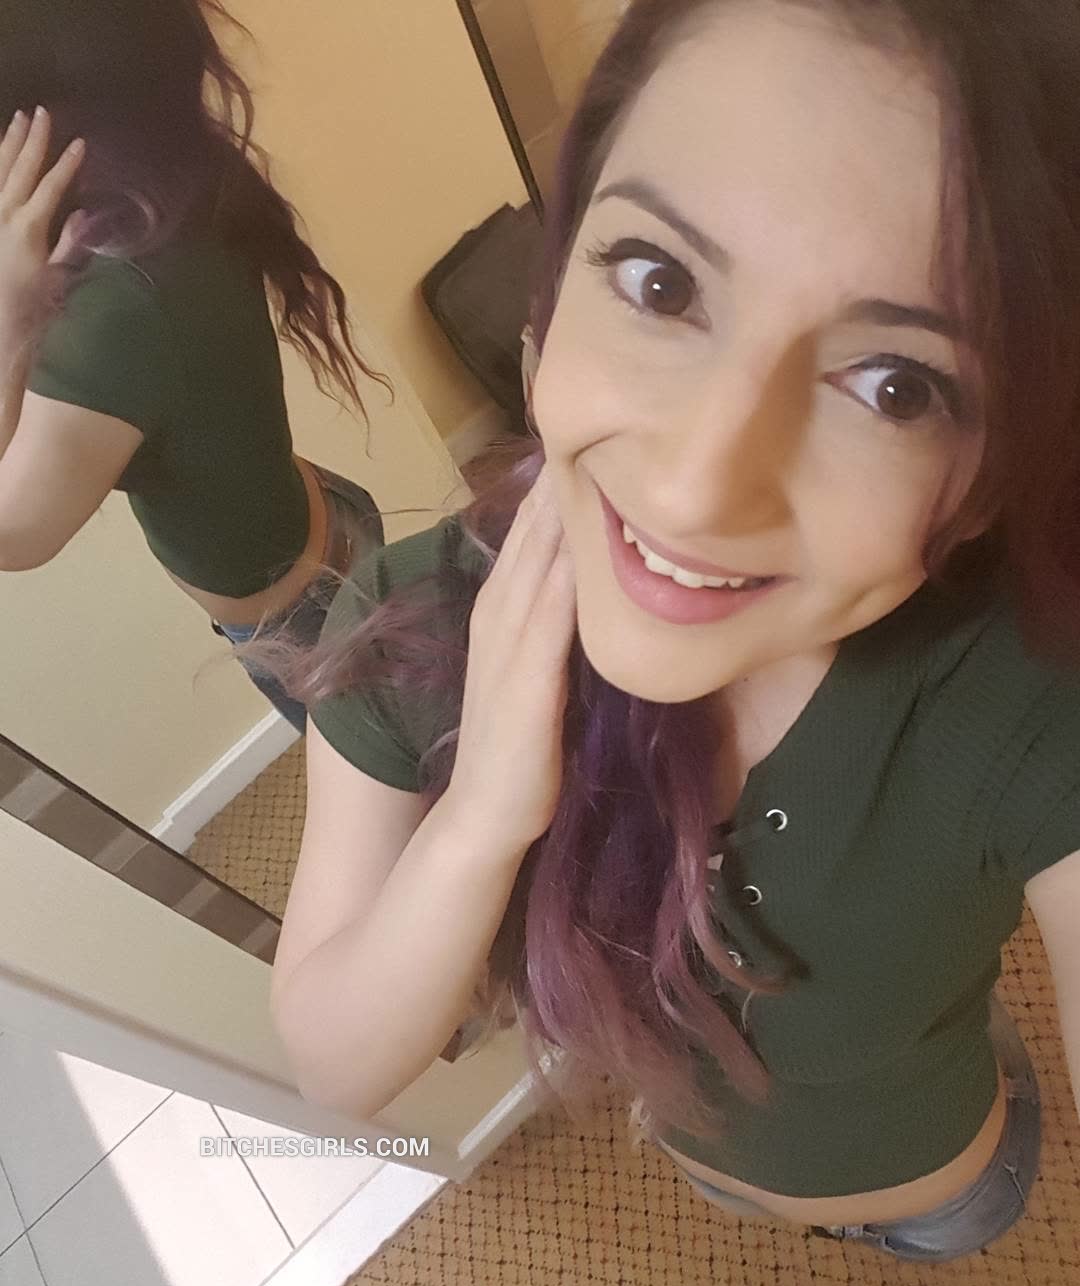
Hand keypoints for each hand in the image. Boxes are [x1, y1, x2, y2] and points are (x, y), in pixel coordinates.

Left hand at [0, 107, 84, 335]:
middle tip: (41, 113)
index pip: (51, 187)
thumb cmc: (30, 311)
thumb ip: (66, 244)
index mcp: (27, 229)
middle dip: (33, 140)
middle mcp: (2, 216)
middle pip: (20, 169)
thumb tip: (81, 217)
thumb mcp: (56, 280)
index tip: (80, 143)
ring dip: (8, 144)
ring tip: (17, 120)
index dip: (67, 164)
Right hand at [446, 464, 577, 847]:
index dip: (557, 482)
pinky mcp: (526, 682)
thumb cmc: (520, 745)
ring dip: (558, 511)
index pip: (531, 531)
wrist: (486, 813)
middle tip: (592, 416)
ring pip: (536, 561)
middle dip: (559, 477)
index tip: (592, 431)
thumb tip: (596, 580)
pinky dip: (564, 576)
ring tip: (587, 453)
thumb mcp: (538, 667)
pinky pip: (548, 618)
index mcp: (503, 608)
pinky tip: (583, 540)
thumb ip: (557, 623)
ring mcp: (508, 645)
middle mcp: (498, 613)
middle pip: (532, 532)